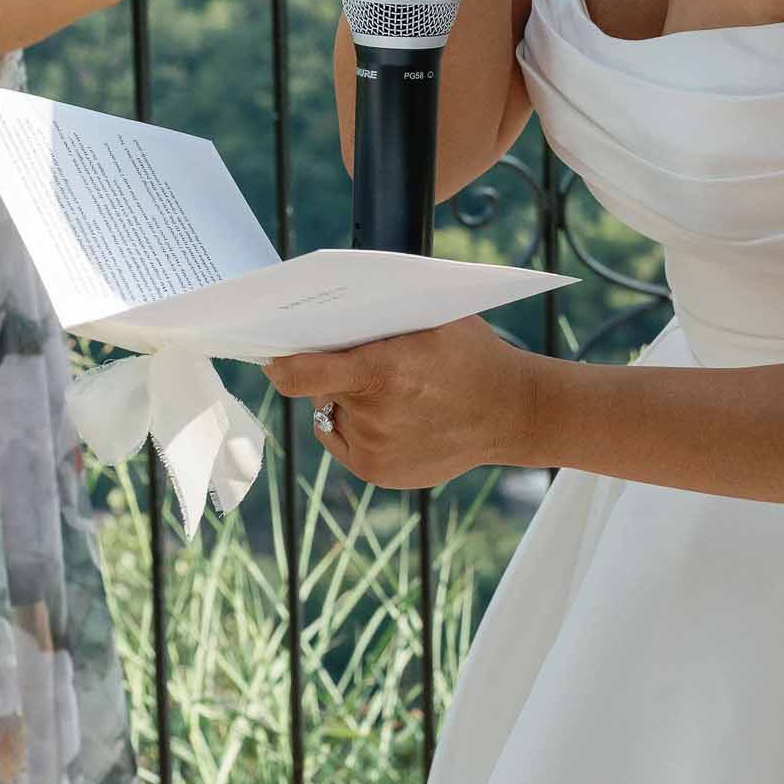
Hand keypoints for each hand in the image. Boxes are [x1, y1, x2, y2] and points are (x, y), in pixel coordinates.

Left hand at [264, 314, 542, 487]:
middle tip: (366, 364)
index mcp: (384, 371)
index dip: (281, 364)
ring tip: (395, 392)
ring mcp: (375, 451)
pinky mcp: (378, 473)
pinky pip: (348, 441)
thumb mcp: (435, 317)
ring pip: (334, 416)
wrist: (511, 413)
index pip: (302, 373)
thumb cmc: (472, 355)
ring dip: (350, 402)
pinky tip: (398, 418)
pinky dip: (361, 427)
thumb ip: (381, 315)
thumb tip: (325, 310)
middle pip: (321, 390)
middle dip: (333, 374)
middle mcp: (374, 416)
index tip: (272, 358)